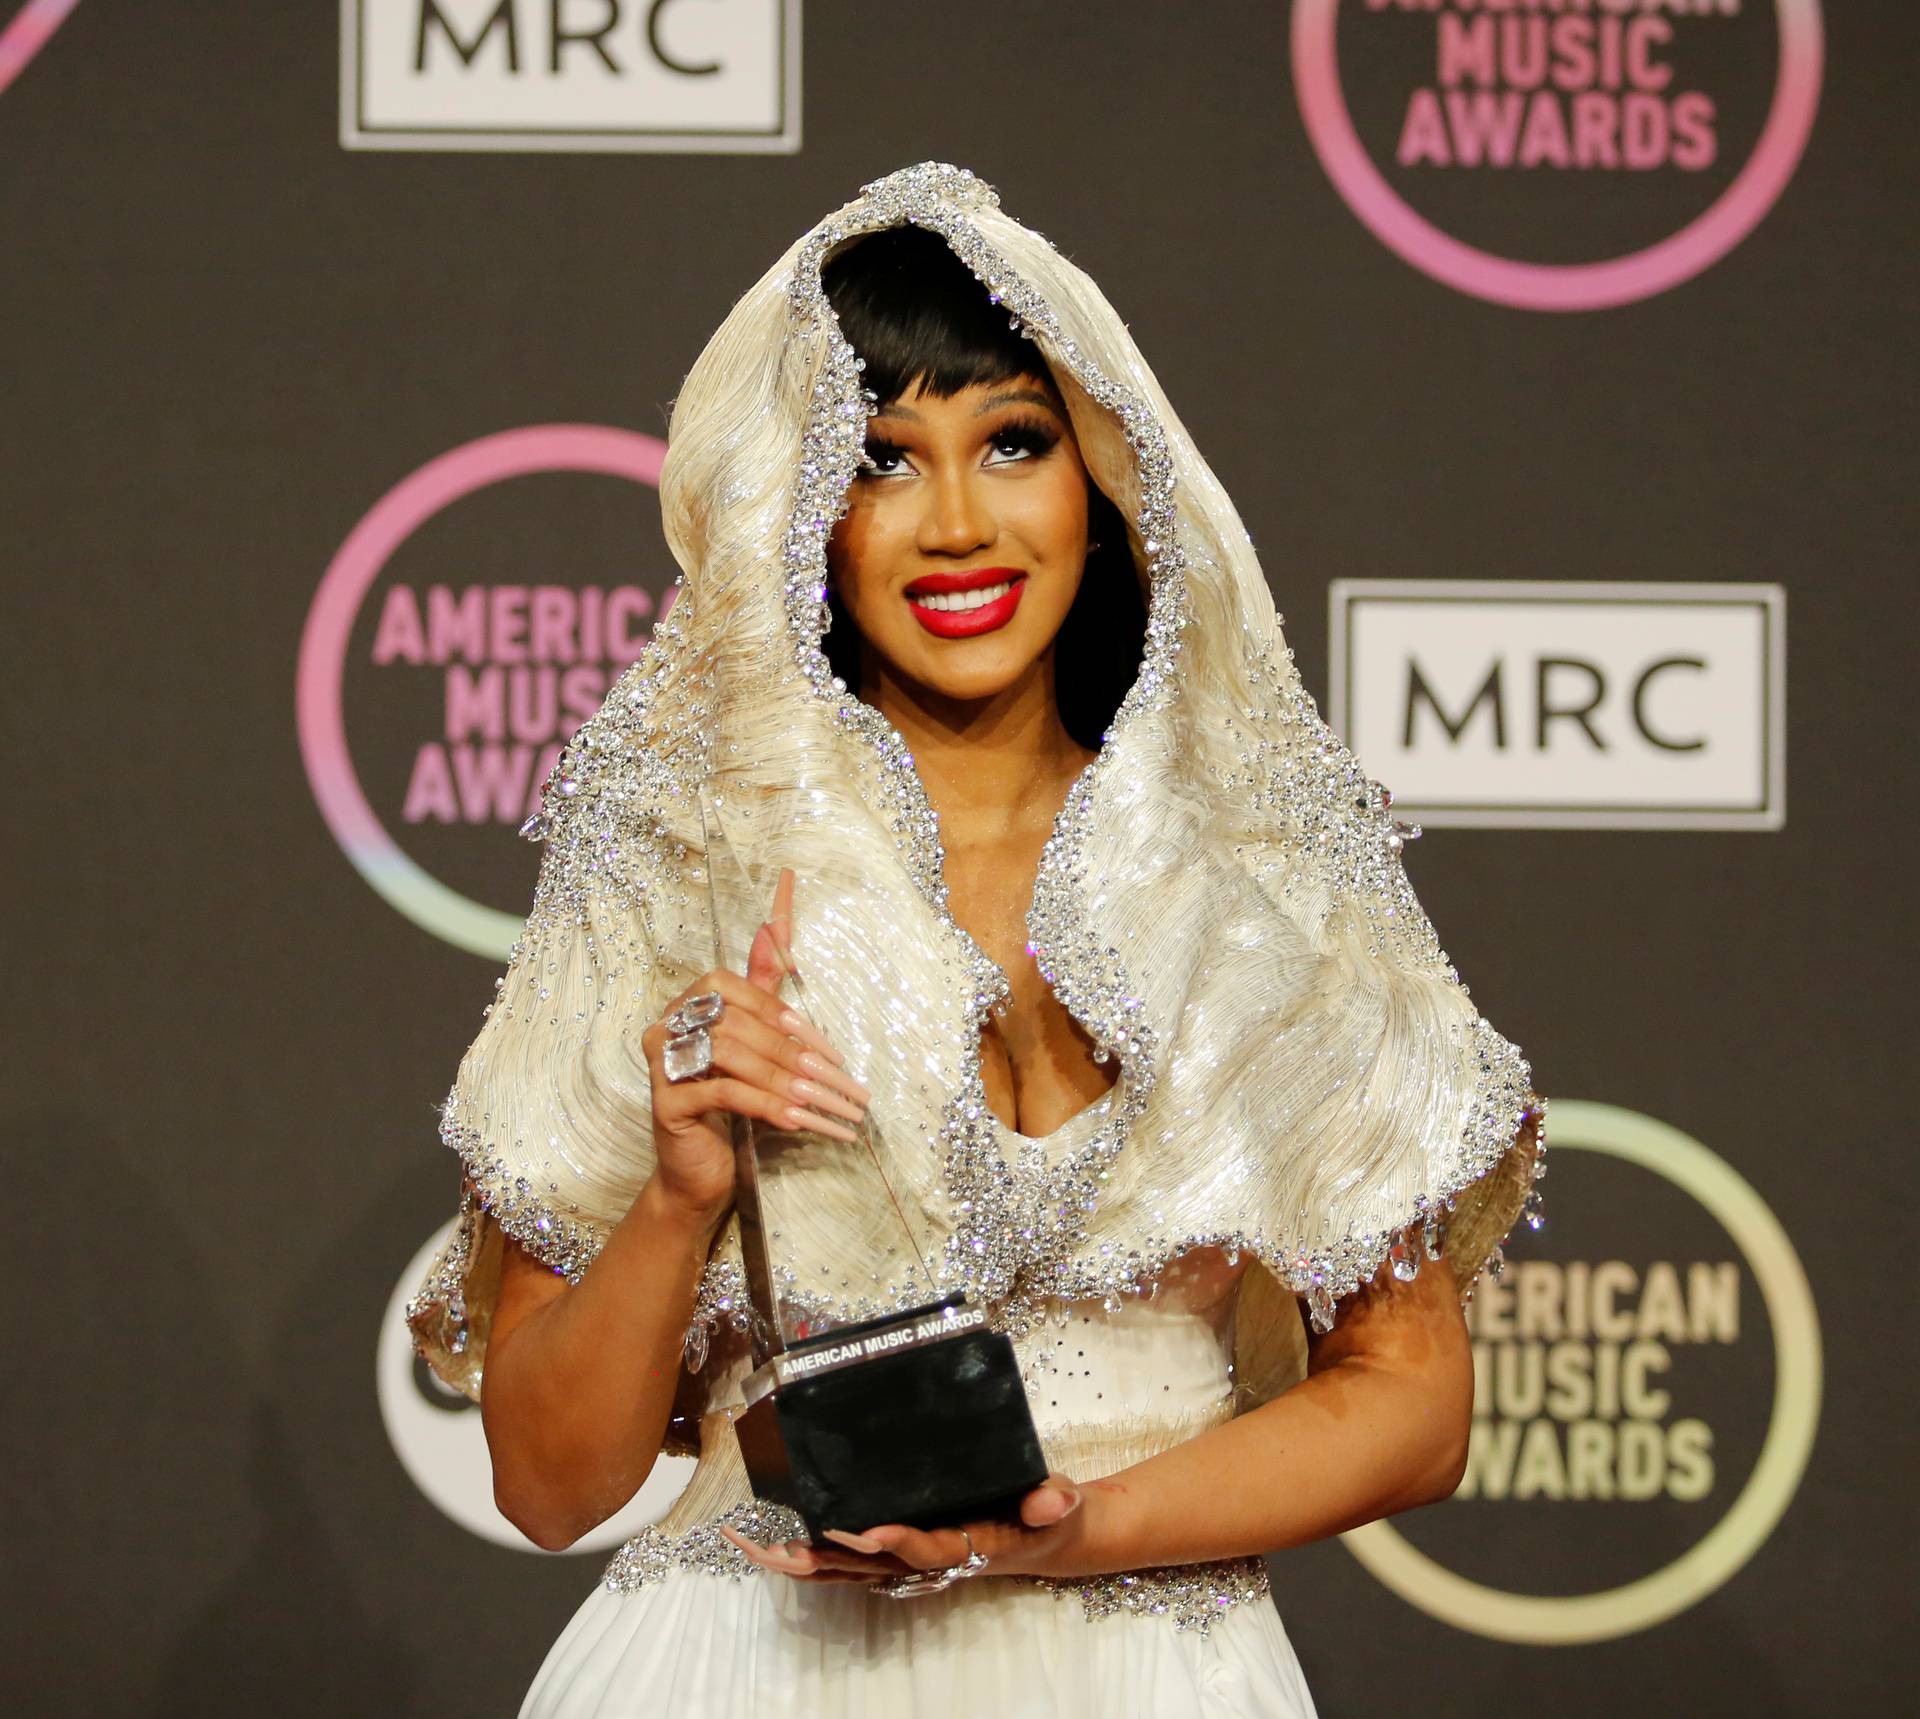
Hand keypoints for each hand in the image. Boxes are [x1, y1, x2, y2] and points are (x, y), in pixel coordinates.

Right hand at [641, 867, 871, 1222]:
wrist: (700, 1173)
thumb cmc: (734, 1105)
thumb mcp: (757, 1042)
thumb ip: (764, 985)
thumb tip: (774, 925)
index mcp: (693, 1001)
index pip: (742, 985)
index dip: (790, 1011)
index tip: (834, 1046)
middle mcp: (669, 1023)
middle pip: (744, 1023)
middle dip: (803, 1055)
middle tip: (848, 1087)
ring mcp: (661, 1062)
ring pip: (735, 1054)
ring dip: (792, 1081)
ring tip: (831, 1107)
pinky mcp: (664, 1102)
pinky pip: (724, 1092)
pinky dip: (769, 1105)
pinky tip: (801, 1122)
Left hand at [717, 1472, 1086, 1585]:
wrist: (1048, 1536)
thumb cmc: (1050, 1516)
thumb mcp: (1061, 1505)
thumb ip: (1054, 1502)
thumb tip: (1053, 1498)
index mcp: (968, 1546)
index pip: (927, 1548)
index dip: (896, 1541)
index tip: (863, 1529)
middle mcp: (931, 1560)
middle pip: (870, 1566)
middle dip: (824, 1557)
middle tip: (778, 1546)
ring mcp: (912, 1559)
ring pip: (851, 1568)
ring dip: (804, 1560)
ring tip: (756, 1546)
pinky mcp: (902, 1551)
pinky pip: (851, 1559)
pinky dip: (813, 1555)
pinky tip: (776, 1544)